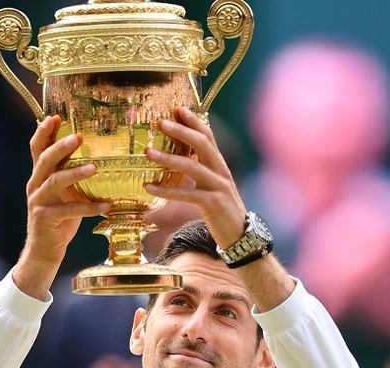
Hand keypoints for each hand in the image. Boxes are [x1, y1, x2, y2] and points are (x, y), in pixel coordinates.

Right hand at [14, 115, 109, 299]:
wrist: (44, 250)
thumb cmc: (59, 219)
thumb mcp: (63, 193)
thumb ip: (70, 175)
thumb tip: (94, 156)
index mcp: (38, 176)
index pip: (37, 148)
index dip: (43, 132)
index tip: (55, 116)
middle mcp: (35, 185)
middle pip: (44, 160)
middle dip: (61, 146)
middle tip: (78, 137)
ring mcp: (38, 202)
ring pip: (55, 182)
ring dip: (75, 173)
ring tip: (94, 168)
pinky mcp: (46, 219)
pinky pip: (69, 210)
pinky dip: (88, 207)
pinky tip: (106, 205)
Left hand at [145, 107, 295, 308]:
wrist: (242, 237)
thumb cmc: (222, 211)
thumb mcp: (213, 186)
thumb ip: (200, 170)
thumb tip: (181, 156)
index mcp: (220, 165)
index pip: (208, 135)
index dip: (194, 120)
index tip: (177, 108)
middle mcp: (221, 171)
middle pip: (202, 144)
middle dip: (181, 130)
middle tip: (160, 122)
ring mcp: (219, 187)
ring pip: (193, 166)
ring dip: (169, 157)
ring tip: (148, 152)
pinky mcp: (214, 204)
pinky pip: (187, 194)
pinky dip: (167, 190)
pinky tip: (149, 186)